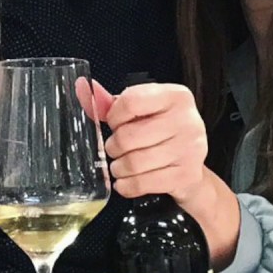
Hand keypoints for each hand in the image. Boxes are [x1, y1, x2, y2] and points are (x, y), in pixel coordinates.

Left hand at [98, 82, 208, 201]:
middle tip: (115, 149)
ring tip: (120, 165)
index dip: (114, 116)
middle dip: (113, 146)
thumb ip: (110, 103)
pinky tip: (126, 181)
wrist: (191, 163)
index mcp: (176, 96)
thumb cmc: (162, 132)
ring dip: (118, 167)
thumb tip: (81, 87)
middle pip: (128, 136)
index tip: (115, 123)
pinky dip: (126, 186)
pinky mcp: (186, 175)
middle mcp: (187, 120)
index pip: (131, 101)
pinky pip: (143, 183)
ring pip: (134, 163)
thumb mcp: (141, 112)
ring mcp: (190, 149)